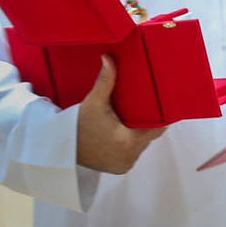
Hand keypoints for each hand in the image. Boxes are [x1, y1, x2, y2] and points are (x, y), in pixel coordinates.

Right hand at [75, 57, 164, 173]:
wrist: (59, 148)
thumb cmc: (76, 125)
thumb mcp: (93, 102)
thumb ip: (105, 81)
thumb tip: (108, 58)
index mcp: (128, 141)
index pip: (158, 128)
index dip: (163, 118)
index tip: (167, 106)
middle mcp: (129, 156)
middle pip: (151, 136)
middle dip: (150, 123)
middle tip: (151, 108)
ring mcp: (125, 164)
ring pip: (142, 145)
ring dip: (140, 135)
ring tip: (137, 119)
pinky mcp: (119, 168)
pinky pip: (133, 153)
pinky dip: (130, 144)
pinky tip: (126, 132)